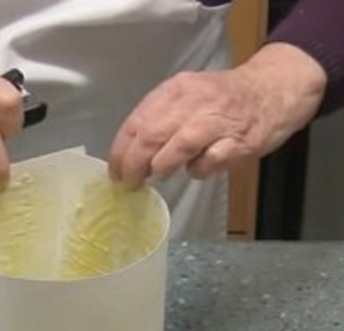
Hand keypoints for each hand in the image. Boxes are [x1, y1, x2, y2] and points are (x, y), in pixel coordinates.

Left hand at [109, 43, 326, 188]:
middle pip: (152, 135)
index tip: (115, 171)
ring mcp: (218, 120)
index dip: (120, 151)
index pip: (136, 121)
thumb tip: (131, 155)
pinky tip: (196, 170)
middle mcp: (193, 102)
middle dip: (134, 164)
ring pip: (179, 145)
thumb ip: (159, 120)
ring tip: (157, 176)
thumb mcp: (186, 98)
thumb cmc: (222, 99)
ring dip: (162, 166)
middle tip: (130, 183)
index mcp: (175, 90)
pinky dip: (197, 170)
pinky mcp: (239, 141)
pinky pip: (210, 160)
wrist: (274, 88)